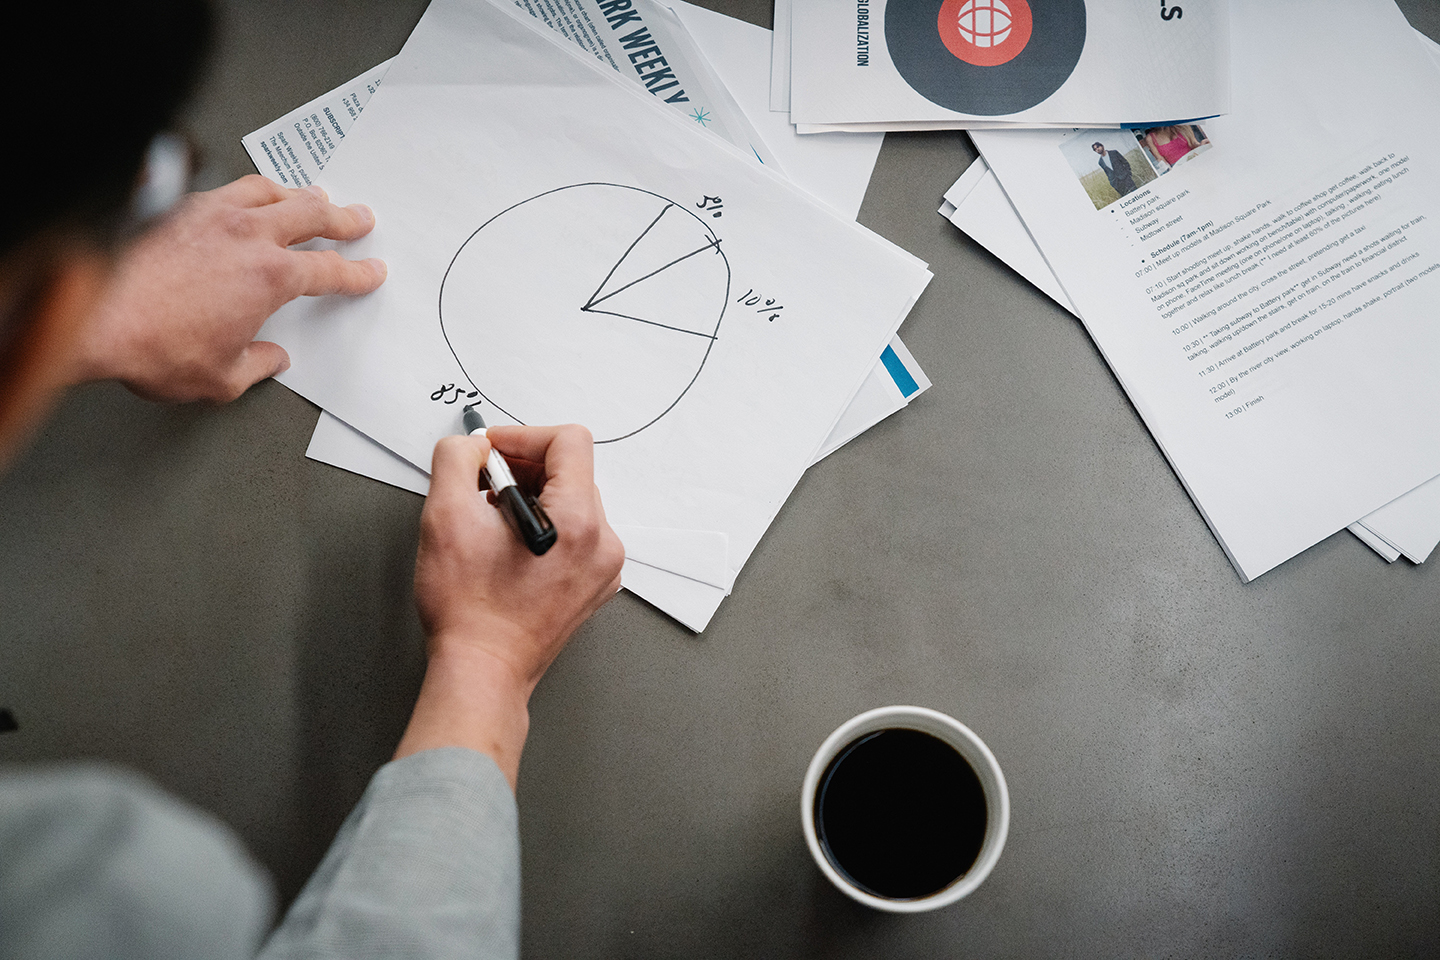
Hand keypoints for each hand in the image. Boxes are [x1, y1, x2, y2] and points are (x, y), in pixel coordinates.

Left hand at [76, 175, 384, 401]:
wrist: (91, 317)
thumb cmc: (151, 344)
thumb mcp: (220, 378)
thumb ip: (255, 365)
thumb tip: (270, 358)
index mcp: (270, 277)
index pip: (330, 271)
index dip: (357, 273)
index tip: (370, 271)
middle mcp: (247, 236)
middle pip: (311, 215)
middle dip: (342, 219)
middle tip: (358, 219)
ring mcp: (211, 214)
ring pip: (269, 190)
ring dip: (297, 194)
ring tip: (309, 196)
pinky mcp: (175, 207)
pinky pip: (226, 187)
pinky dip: (249, 190)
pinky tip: (245, 196)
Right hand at [398, 424, 624, 784]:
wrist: (481, 672)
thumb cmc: (468, 611)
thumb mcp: (444, 517)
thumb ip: (456, 460)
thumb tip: (472, 446)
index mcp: (578, 522)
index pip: (569, 442)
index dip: (523, 436)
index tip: (491, 452)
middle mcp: (602, 544)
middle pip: (572, 472)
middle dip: (524, 469)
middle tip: (483, 488)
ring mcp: (602, 568)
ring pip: (572, 502)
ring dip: (531, 498)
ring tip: (492, 523)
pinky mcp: (593, 586)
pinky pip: (575, 535)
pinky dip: (543, 527)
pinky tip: (508, 548)